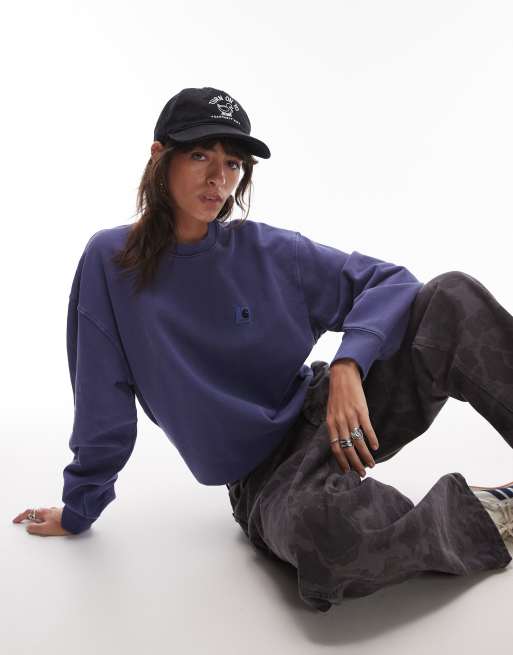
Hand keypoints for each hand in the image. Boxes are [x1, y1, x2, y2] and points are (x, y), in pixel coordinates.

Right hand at [12, 506, 72, 536]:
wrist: (79, 520)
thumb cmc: (64, 524)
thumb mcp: (46, 528)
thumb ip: (35, 528)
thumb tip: (29, 527)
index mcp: (44, 512)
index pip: (29, 512)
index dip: (21, 517)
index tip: (16, 521)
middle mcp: (50, 510)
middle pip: (36, 512)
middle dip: (29, 516)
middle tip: (24, 521)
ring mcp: (56, 511)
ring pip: (44, 513)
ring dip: (39, 517)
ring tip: (37, 523)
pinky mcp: (63, 514)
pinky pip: (52, 515)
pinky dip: (47, 518)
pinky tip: (50, 522)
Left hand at [327, 359, 379, 476]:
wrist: (342, 376)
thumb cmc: (338, 395)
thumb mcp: (331, 412)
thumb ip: (335, 426)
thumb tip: (340, 442)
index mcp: (331, 423)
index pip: (334, 447)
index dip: (341, 461)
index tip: (347, 471)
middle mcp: (339, 422)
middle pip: (347, 448)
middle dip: (355, 463)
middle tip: (362, 473)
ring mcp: (350, 416)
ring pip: (358, 442)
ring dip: (365, 455)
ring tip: (371, 464)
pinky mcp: (361, 410)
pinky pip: (367, 429)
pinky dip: (372, 439)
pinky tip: (376, 447)